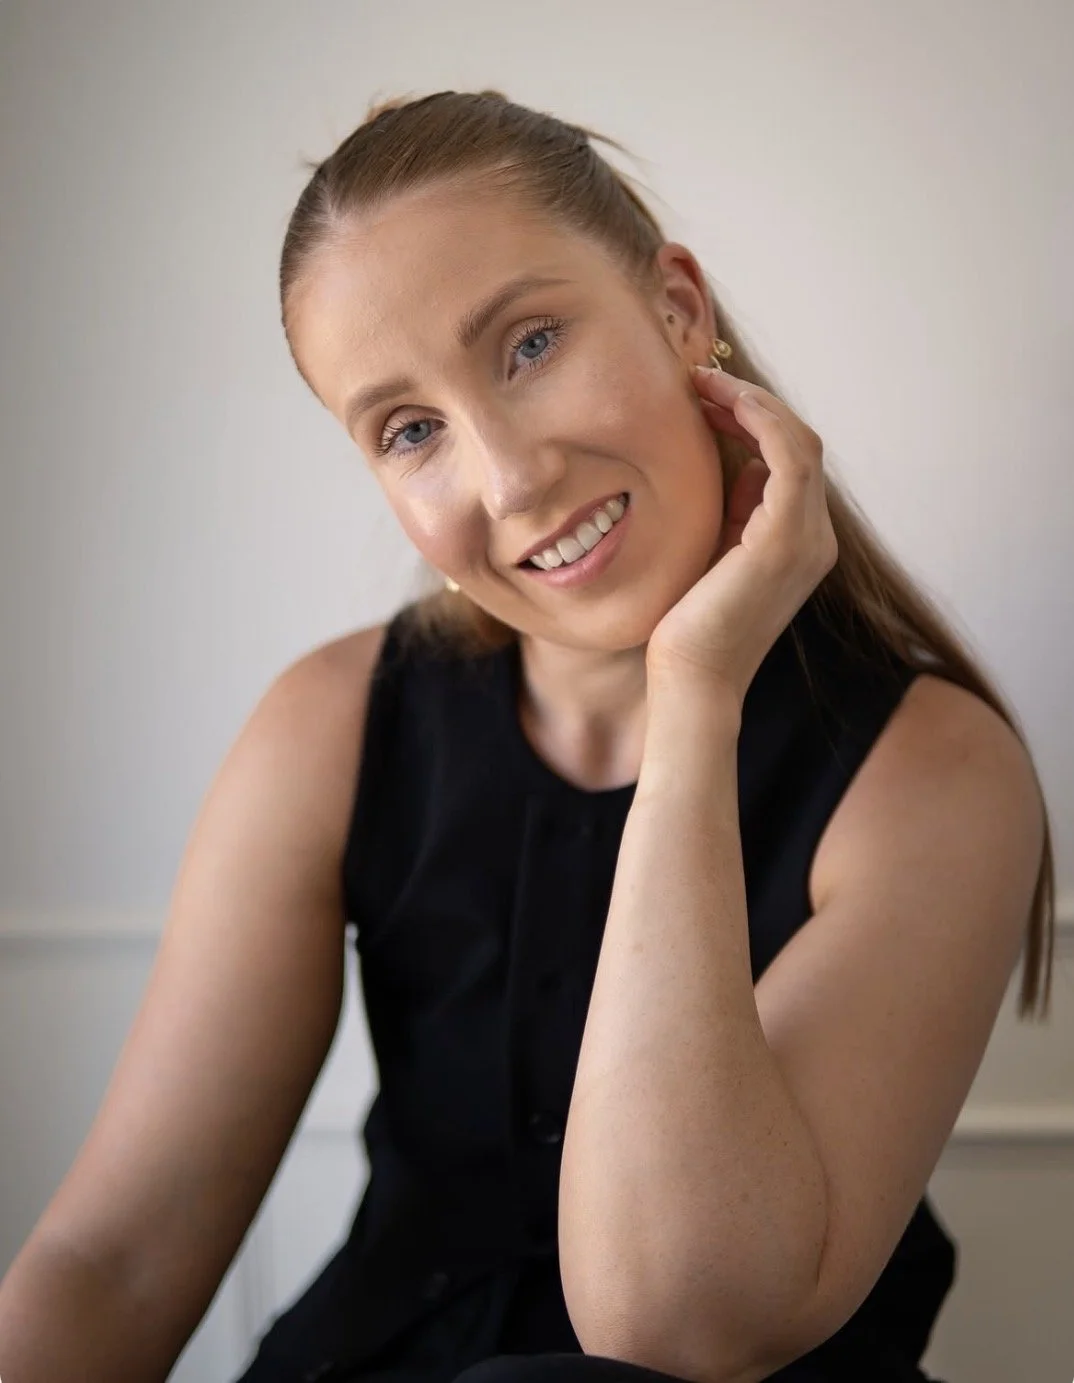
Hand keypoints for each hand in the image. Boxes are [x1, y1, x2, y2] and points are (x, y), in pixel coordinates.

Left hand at [646, 366, 837, 710]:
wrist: (690, 681)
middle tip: (699, 381)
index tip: (703, 399)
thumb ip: (729, 511)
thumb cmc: (687, 626)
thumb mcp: (710, 553)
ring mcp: (807, 539)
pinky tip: (722, 404)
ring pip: (798, 442)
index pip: (789, 460)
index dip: (751, 420)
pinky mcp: (785, 540)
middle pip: (798, 443)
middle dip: (750, 404)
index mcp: (799, 542)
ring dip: (752, 403)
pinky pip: (789, 457)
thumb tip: (725, 463)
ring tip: (702, 384)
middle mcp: (816, 539)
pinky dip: (761, 420)